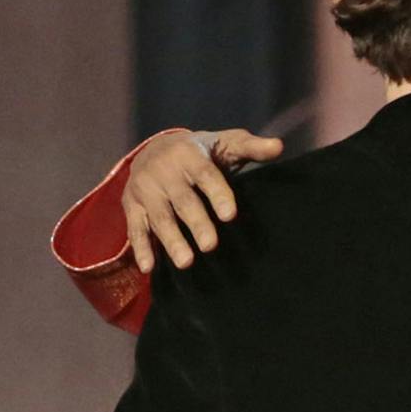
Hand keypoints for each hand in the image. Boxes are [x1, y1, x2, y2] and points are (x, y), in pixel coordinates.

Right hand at [122, 127, 283, 271]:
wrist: (154, 149)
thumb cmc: (202, 152)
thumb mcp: (226, 143)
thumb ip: (251, 148)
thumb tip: (278, 147)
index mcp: (189, 155)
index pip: (205, 175)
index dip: (218, 194)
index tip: (231, 215)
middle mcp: (164, 171)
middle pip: (183, 200)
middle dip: (197, 223)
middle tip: (210, 246)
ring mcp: (145, 189)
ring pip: (160, 217)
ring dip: (171, 240)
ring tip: (186, 263)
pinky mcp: (132, 205)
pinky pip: (136, 228)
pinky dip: (141, 248)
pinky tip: (149, 268)